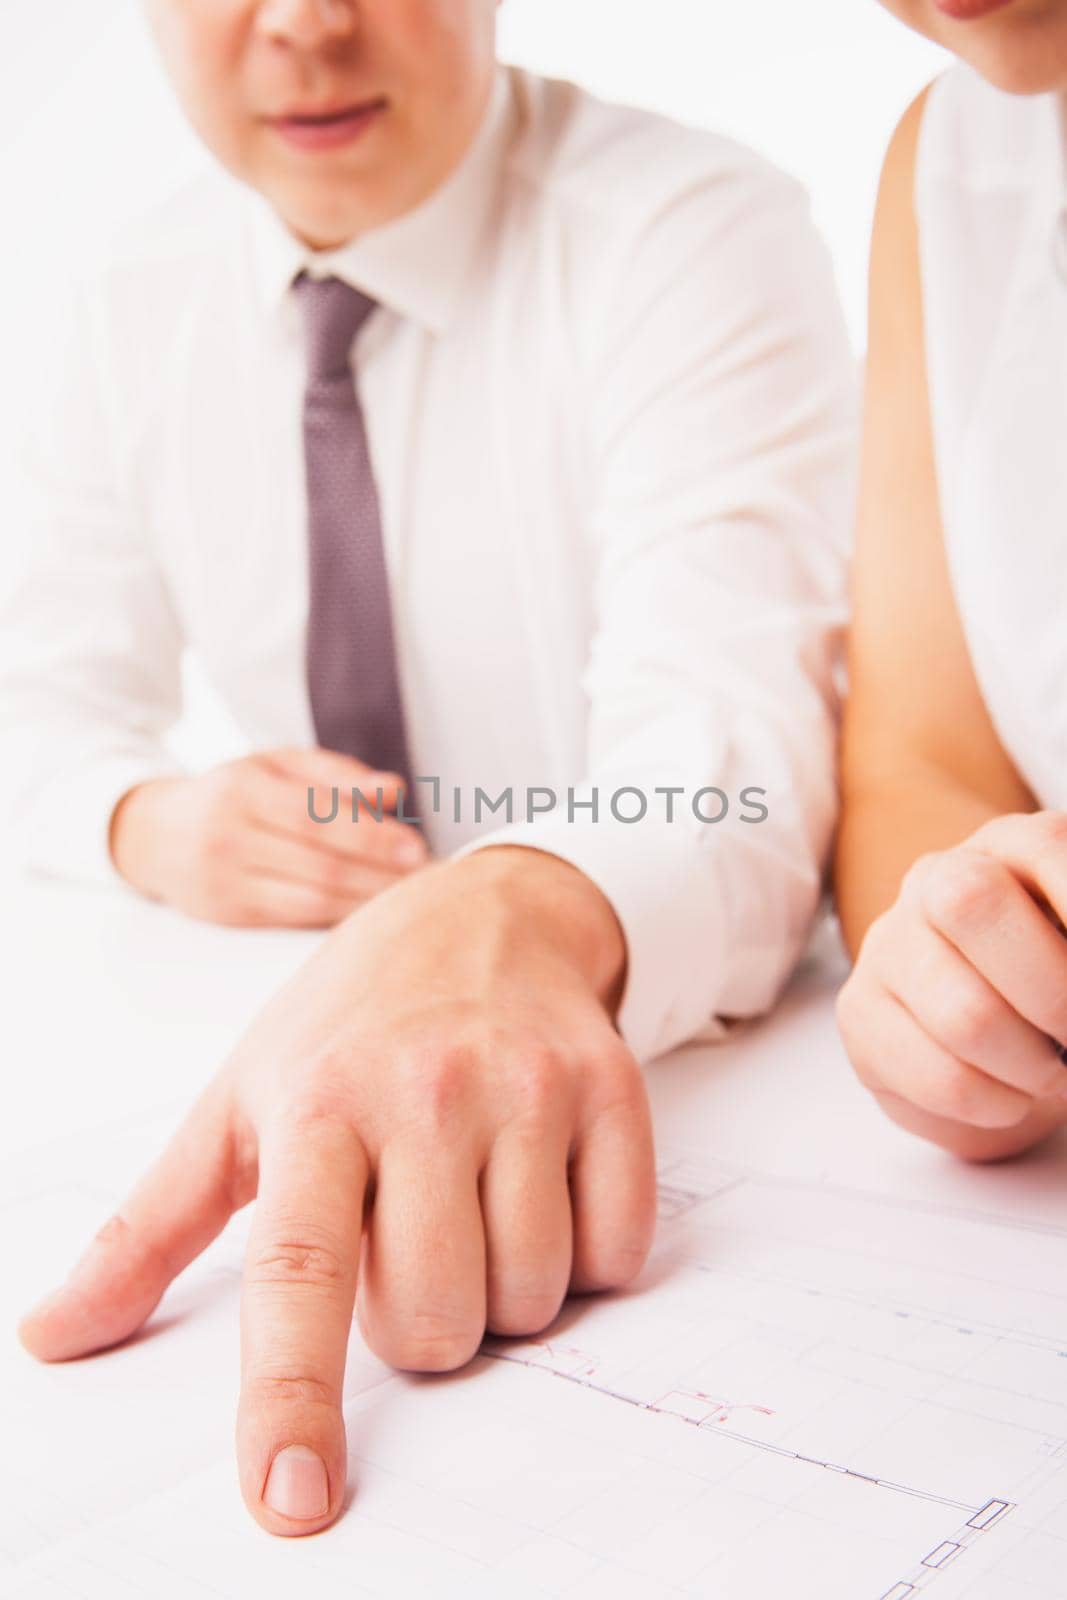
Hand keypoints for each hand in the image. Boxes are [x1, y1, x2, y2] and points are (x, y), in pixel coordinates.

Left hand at [18, 846, 654, 1535]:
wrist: (484, 913)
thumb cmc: (350, 1021)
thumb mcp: (238, 1101)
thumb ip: (147, 1227)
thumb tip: (55, 1333)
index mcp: (317, 1107)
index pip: (298, 1274)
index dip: (293, 1394)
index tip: (292, 1493)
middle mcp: (425, 1093)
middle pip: (433, 1321)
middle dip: (419, 1317)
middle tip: (409, 1229)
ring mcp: (528, 1088)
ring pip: (529, 1299)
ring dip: (502, 1288)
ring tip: (475, 1197)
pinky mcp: (611, 1090)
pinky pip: (617, 1255)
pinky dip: (586, 1255)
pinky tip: (546, 1182)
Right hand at [109, 745, 429, 926]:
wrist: (152, 834)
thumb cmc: (230, 794)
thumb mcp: (275, 765)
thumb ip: (336, 775)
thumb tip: (394, 790)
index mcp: (244, 789)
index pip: (319, 818)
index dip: (374, 837)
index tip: (418, 848)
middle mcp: (229, 836)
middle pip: (321, 865)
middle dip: (383, 876)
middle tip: (430, 881)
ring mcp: (225, 881)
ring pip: (312, 900)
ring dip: (369, 903)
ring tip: (411, 899)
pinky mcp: (228, 915)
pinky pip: (296, 920)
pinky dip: (340, 919)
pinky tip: (373, 915)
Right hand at [836, 811, 1066, 1158]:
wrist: (990, 1028)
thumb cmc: (1051, 979)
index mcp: (1009, 846)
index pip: (1047, 853)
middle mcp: (935, 880)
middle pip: (972, 902)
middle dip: (1053, 993)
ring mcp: (888, 945)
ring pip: (965, 1014)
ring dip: (1033, 1067)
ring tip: (1048, 1073)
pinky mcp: (860, 1013)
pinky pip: (941, 1078)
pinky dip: (997, 1104)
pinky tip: (1009, 1097)